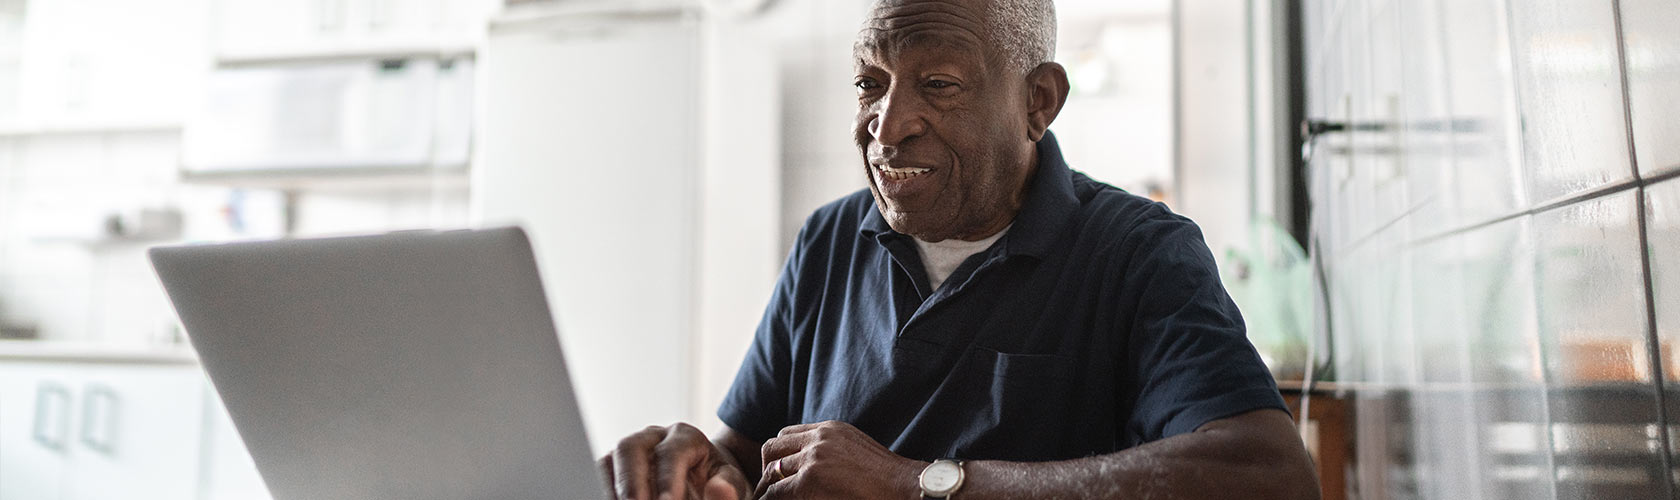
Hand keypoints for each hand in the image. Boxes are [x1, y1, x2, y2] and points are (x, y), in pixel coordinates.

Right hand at [599, 423, 749, 499]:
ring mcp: (631, 450)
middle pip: (630, 447)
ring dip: (613, 487)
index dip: (667, 479)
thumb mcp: (731, 484)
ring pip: (610, 459)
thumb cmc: (717, 484)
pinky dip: (606, 488)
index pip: (672, 452)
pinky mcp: (616, 466)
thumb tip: (719, 489)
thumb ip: (728, 487)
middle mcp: (653, 437)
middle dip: (630, 482)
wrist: (704, 482)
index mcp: (685, 436)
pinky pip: (601, 473)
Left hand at [754, 421, 927, 498]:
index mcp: (830, 429)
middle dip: (766, 470)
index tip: (778, 473)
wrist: (903, 486)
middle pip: (773, 448)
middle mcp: (819, 438)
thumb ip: (835, 451)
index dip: (779, 455)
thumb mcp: (858, 451)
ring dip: (767, 490)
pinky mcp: (810, 479)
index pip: (788, 434)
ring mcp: (813, 457)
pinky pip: (777, 492)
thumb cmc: (888, 479)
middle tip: (768, 490)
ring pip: (771, 471)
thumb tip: (821, 467)